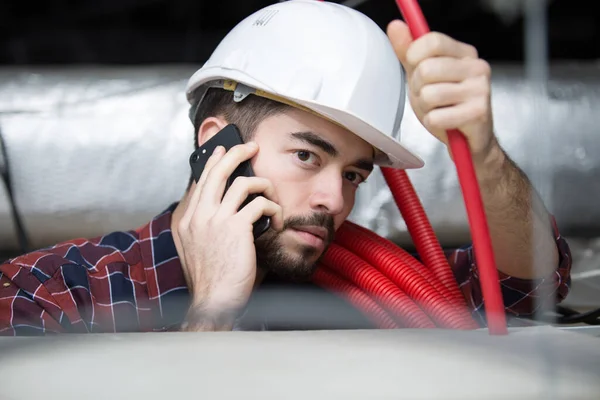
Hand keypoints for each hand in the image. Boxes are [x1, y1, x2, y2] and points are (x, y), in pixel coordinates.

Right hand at [176, 142, 282, 329]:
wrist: (214, 301)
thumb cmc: (213, 278)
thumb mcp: (199, 249)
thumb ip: (208, 227)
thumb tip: (228, 207)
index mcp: (186, 220)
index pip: (200, 181)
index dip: (213, 163)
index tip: (222, 151)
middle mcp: (197, 216)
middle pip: (217, 170)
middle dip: (236, 152)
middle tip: (250, 146)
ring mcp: (215, 220)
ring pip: (243, 182)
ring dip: (264, 185)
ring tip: (272, 193)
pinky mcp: (236, 228)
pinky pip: (260, 204)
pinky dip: (273, 209)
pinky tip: (276, 220)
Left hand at [387, 20, 497, 162]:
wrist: (470, 141)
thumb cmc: (447, 107)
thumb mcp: (423, 77)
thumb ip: (408, 52)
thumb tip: (395, 26)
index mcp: (465, 54)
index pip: (432, 41)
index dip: (414, 57)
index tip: (415, 69)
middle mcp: (477, 67)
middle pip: (427, 69)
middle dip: (419, 89)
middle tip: (430, 99)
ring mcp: (480, 90)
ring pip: (429, 95)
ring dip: (426, 108)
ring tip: (439, 111)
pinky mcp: (478, 113)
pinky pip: (436, 117)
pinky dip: (434, 123)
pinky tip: (446, 123)